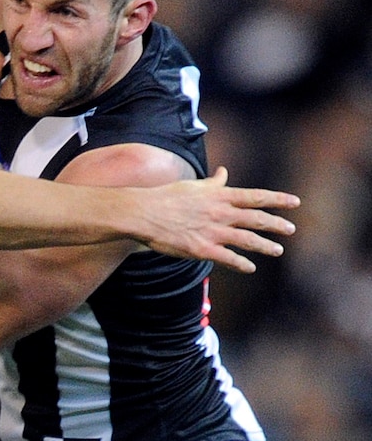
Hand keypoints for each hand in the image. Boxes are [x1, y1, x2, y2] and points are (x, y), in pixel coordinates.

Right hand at [141, 166, 299, 272]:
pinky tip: (250, 267)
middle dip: (276, 224)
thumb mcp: (193, 185)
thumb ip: (213, 182)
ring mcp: (213, 232)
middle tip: (291, 229)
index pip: (255, 196)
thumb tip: (224, 172)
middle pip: (257, 219)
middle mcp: (221, 213)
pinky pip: (229, 258)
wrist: (145, 213)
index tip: (295, 202)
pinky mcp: (202, 249)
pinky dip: (242, 263)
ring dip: (265, 245)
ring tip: (277, 250)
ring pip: (248, 240)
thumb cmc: (167, 197)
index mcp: (220, 196)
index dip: (277, 200)